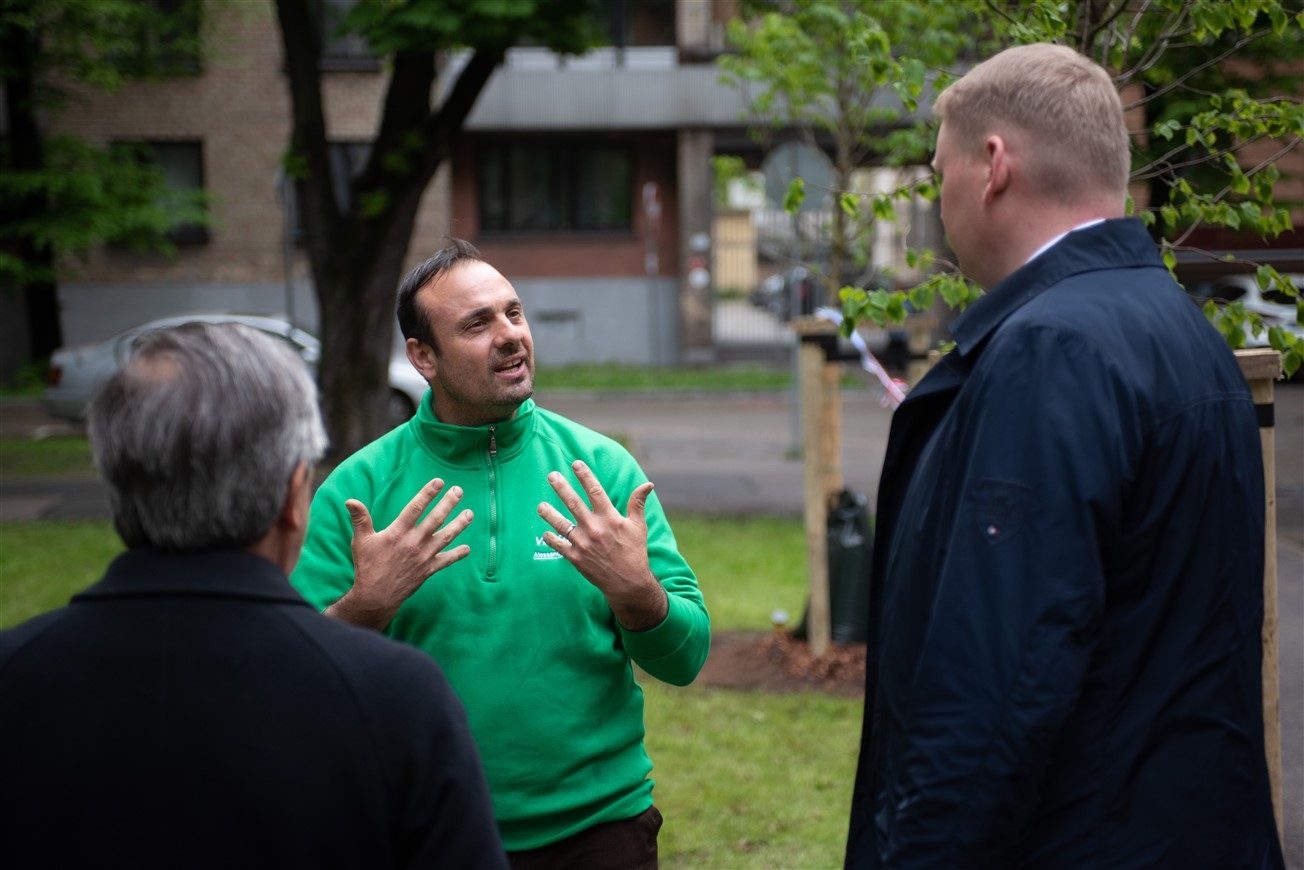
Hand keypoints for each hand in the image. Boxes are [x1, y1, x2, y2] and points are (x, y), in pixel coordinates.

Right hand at [325, 478, 472, 630]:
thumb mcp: (361, 540)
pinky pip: (446, 560)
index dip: (428, 493)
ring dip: (460, 524)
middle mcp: (414, 542)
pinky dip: (458, 554)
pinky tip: (467, 548)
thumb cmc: (367, 566)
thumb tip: (350, 500)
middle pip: (436, 518)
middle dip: (449, 503)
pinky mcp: (428, 570)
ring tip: (470, 514)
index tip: (439, 481)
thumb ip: (360, 519)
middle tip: (459, 491)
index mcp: (398, 532)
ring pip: (446, 537)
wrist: (376, 596)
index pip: (416, 508)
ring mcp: (424, 556)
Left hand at [539, 460, 667, 631]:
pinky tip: (545, 531)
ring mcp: (583, 544)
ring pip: (561, 524)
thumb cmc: (634, 552)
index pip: (595, 491)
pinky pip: (559, 545)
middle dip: (561, 488)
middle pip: (574, 503)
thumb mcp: (638, 526)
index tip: (575, 463)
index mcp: (610, 518)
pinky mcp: (576, 558)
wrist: (628, 583)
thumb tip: (648, 485)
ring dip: (549, 513)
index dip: (585, 476)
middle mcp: (594, 528)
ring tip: (540, 505)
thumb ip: (638, 503)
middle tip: (551, 475)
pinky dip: (551, 538)